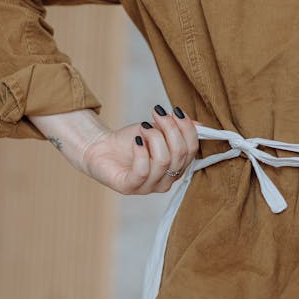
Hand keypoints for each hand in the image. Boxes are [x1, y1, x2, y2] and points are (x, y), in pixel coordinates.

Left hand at [81, 105, 201, 194]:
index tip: (175, 110)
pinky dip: (141, 151)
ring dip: (155, 137)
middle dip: (171, 129)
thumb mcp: (157, 130)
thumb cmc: (130, 140)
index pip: (192, 150)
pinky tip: (136, 140)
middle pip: (180, 154)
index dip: (187, 129)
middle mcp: (166, 181)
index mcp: (176, 168)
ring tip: (144, 127)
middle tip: (157, 113)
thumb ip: (177, 130)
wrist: (100, 147)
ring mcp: (148, 187)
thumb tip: (198, 124)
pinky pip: (143, 170)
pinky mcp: (129, 187)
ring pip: (164, 161)